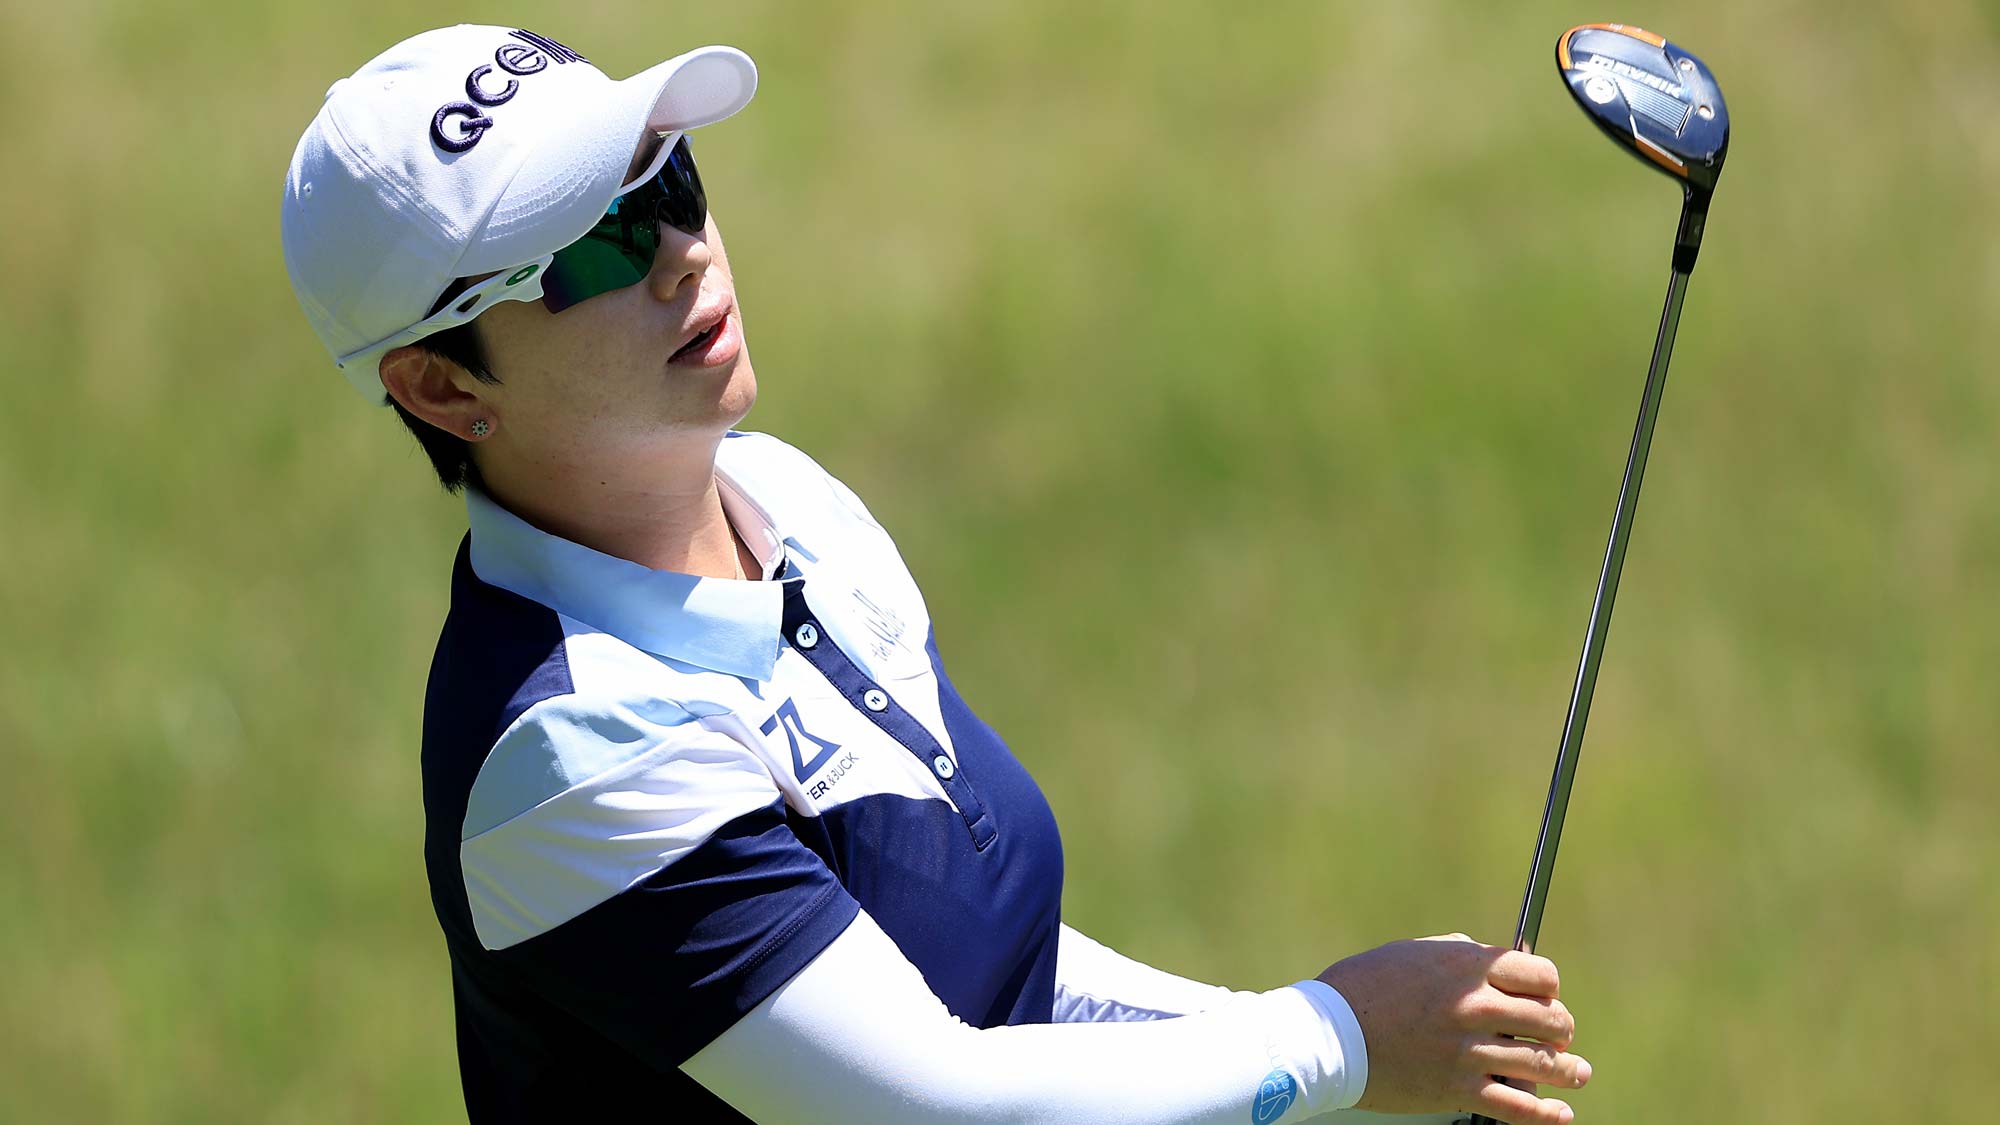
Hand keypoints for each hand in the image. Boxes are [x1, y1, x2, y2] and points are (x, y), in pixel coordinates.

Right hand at [1317, 933, 1589, 1124]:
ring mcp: (1468, 1051)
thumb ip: (1461, 955)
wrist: (1328, 1035)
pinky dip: (1545, 1113)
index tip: (1545, 998)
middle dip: (1560, 1028)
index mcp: (1467, 967)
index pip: (1541, 976)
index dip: (1549, 988)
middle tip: (1559, 1036)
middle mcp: (1475, 1007)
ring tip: (1577, 1073)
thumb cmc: (1365, 987)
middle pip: (1550, 1020)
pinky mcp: (1458, 1090)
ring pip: (1542, 1064)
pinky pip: (1517, 1106)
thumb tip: (1496, 963)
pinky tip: (1560, 1113)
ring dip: (1567, 1070)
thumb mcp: (1415, 954)